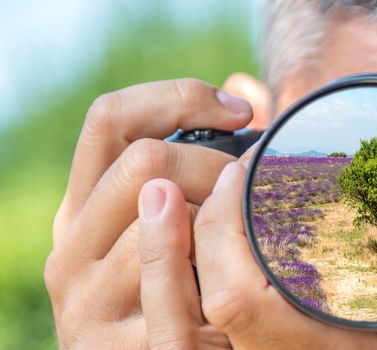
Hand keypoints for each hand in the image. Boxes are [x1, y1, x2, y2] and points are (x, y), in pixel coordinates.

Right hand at [45, 77, 255, 347]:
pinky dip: (210, 273)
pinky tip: (238, 272)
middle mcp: (69, 250)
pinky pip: (170, 292)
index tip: (241, 110)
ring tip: (248, 241)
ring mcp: (84, 303)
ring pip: (163, 219)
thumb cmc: (188, 297)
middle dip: (215, 163)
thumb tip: (245, 88)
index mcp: (82, 212)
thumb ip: (198, 166)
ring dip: (221, 221)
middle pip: (143, 160)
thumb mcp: (183, 230)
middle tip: (256, 185)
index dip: (177, 97)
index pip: (110, 118)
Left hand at [137, 134, 376, 348]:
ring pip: (209, 321)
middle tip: (239, 174)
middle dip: (206, 229)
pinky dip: (229, 279)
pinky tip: (256, 246)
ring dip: (209, 255)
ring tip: (236, 199)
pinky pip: (233, 329)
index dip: (219, 231)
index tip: (243, 171)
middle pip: (209, 305)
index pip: (237, 304)